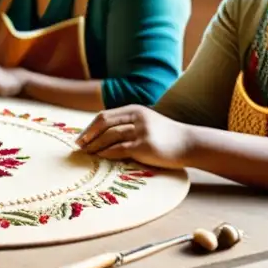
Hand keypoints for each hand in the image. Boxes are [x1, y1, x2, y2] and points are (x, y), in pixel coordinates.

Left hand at [75, 105, 192, 168]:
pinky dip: (106, 153)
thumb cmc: (164, 136)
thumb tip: (99, 136)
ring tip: (86, 153)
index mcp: (134, 110)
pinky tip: (99, 157)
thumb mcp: (145, 123)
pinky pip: (119, 149)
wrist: (189, 144)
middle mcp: (137, 117)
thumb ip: (126, 125)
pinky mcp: (145, 145)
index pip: (104, 116)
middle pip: (104, 123)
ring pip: (110, 136)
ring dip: (94, 145)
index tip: (80, 138)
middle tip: (78, 146)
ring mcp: (141, 131)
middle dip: (88, 135)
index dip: (89, 127)